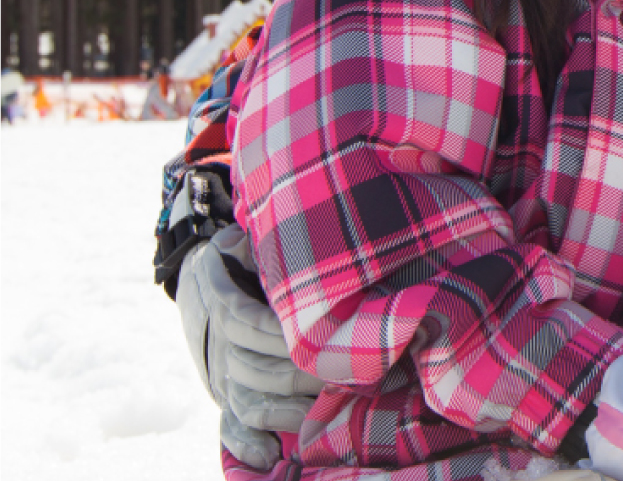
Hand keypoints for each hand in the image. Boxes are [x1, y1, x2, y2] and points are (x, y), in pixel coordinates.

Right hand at [176, 224, 323, 469]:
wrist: (204, 280)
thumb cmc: (243, 257)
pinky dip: (247, 443)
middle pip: (260, 368)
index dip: (283, 334)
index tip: (323, 339)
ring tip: (327, 414)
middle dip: (303, 375)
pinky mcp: (227, 398)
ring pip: (253, 399)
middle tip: (348, 377)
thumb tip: (267, 235)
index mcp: (226, 306)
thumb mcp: (243, 243)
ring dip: (290, 410)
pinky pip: (233, 425)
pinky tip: (269, 456)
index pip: (251, 324)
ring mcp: (224, 376)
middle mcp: (222, 347)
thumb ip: (258, 244)